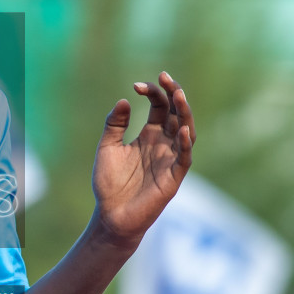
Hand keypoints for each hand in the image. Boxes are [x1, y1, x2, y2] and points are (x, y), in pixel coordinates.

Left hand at [90, 71, 194, 248]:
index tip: (136, 85)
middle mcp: (164, 144)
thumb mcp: (108, 148)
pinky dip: (185, 143)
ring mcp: (170, 160)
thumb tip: (125, 100)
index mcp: (150, 135)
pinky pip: (184, 158)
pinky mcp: (173, 178)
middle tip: (165, 77)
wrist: (110, 215)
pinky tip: (181, 129)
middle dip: (173, 94)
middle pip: (176, 113)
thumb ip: (115, 125)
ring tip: (178, 95)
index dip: (152, 92)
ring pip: (186, 131)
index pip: (159, 106)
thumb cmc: (109, 184)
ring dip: (184, 113)